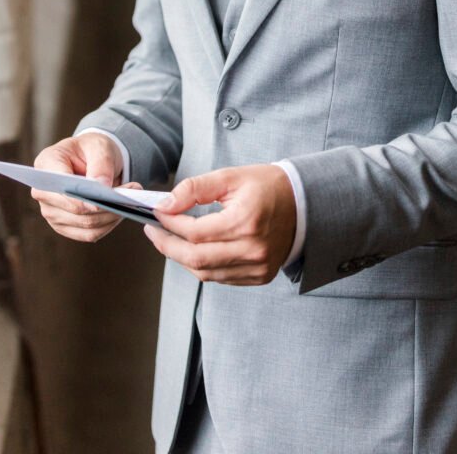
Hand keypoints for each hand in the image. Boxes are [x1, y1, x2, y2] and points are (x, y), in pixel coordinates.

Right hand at [31, 133, 140, 242]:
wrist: (92, 159)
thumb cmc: (92, 149)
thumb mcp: (100, 146)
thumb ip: (100, 163)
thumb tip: (102, 186)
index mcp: (46, 163)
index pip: (59, 187)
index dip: (80, 197)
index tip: (104, 196)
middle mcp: (43, 191)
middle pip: (75, 209)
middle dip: (105, 206)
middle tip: (129, 197)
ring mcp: (52, 211)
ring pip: (85, 224)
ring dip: (111, 216)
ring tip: (129, 202)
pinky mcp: (65, 225)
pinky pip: (89, 233)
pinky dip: (108, 225)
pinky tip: (121, 212)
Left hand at [144, 164, 295, 285]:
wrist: (303, 203)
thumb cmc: (266, 185)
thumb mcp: (230, 177)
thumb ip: (194, 188)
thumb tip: (164, 205)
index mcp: (246, 221)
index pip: (194, 231)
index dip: (170, 223)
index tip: (156, 213)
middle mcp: (252, 249)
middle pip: (195, 258)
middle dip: (168, 246)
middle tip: (153, 232)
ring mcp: (258, 266)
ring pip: (205, 273)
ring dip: (182, 258)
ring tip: (170, 240)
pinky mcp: (260, 276)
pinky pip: (221, 278)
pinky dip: (203, 266)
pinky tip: (195, 250)